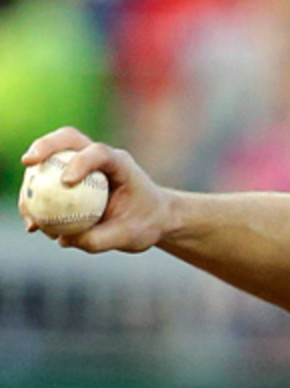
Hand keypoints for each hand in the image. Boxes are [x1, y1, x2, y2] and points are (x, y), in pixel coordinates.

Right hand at [20, 127, 171, 252]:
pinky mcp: (74, 176)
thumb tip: (62, 239)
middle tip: (28, 162)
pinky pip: (50, 181)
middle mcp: (101, 158)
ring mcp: (85, 164)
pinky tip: (32, 221)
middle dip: (44, 145)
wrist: (154, 219)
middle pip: (69, 139)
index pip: (100, 153)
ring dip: (34, 175)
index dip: (81, 161)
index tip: (67, 181)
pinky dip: (39, 196)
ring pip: (53, 156)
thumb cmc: (147, 224)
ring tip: (26, 206)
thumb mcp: (130, 237)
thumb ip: (100, 238)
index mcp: (122, 165)